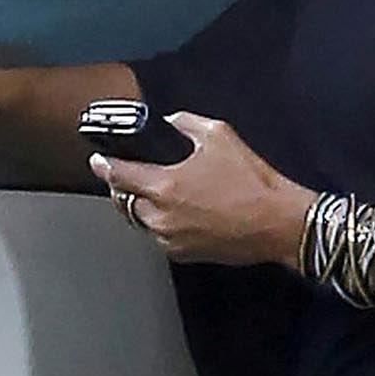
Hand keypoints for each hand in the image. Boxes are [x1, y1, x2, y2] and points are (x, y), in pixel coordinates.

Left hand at [93, 112, 311, 268]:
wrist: (277, 223)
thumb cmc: (251, 180)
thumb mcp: (218, 136)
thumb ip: (185, 123)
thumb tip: (169, 121)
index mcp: (164, 185)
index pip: (118, 176)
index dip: (104, 166)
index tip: (97, 160)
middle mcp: (161, 216)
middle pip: (123, 202)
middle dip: (122, 188)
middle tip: (126, 176)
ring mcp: (171, 239)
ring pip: (140, 222)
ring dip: (140, 208)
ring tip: (152, 194)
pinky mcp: (184, 254)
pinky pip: (160, 237)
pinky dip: (160, 224)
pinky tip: (175, 212)